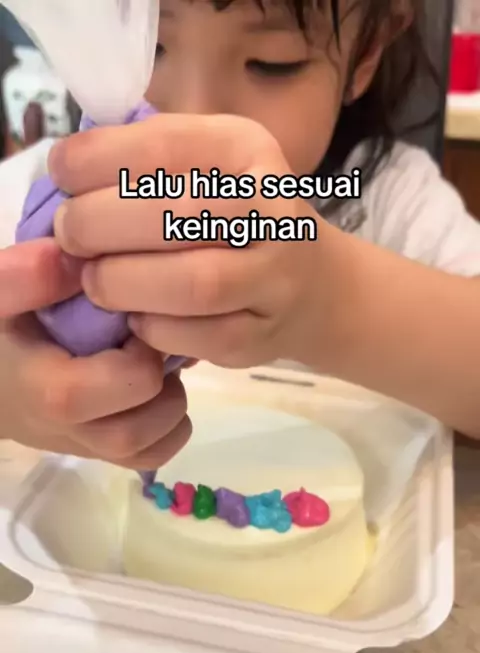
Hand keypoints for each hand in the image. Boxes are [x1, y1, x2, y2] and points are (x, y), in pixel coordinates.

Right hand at [0, 240, 190, 466]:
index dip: (140, 354)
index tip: (134, 322)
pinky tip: (156, 392)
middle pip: (136, 431)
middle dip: (160, 385)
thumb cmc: (2, 332)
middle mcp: (71, 431)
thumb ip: (23, 278)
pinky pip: (151, 457)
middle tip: (150, 348)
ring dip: (170, 407)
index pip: (117, 387)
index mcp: (50, 392)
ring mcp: (89, 446)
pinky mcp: (101, 452)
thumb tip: (70, 257)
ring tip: (154, 367)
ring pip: (152, 449)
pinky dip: (169, 429)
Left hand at [48, 114, 328, 367]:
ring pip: (194, 284)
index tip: (62, 175)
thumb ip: (144, 160)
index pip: (165, 145)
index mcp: (248, 152)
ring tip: (94, 281)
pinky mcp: (263, 334)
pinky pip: (199, 337)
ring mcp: (275, 278)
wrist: (312, 284)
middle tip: (70, 237)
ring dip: (125, 283)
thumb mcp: (203, 166)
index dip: (98, 160)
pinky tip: (134, 316)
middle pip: (175, 216)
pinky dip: (153, 329)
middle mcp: (272, 210)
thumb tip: (68, 172)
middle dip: (100, 226)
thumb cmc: (234, 217)